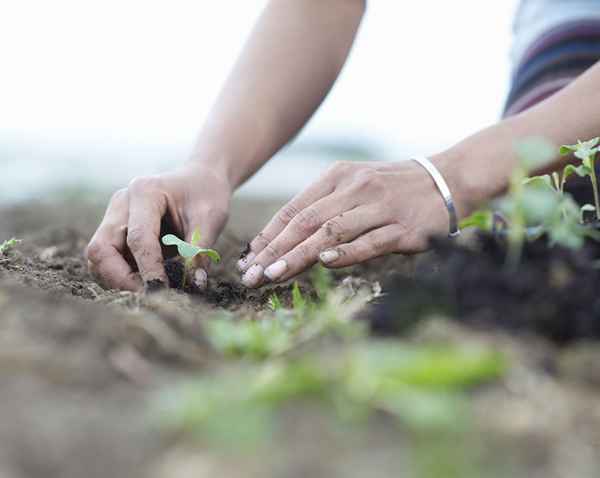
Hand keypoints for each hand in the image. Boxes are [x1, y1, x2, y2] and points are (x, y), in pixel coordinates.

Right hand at [86, 163, 230, 290]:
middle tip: (150, 296)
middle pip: (101, 249)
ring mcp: (113, 217)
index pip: (138, 238)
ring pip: (98, 258)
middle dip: (121, 279)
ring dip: (118, 280)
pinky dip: (121, 277)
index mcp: (145, 192)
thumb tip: (195, 284)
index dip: (148, 269)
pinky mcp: (115, 232)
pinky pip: (107, 261)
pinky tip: (145, 283)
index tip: (162, 291)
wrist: (199, 181)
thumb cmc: (206, 196)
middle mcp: (121, 204)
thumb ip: (200, 251)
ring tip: (150, 291)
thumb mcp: (211, 219)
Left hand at [237, 159, 464, 287]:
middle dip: (274, 250)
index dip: (268, 235)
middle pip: (306, 222)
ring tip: (274, 274)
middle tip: (251, 275)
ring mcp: (380, 206)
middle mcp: (355, 188)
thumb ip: (325, 207)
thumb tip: (288, 240)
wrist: (448, 179)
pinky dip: (346, 252)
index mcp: (338, 176)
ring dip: (299, 255)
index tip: (247, 259)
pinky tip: (324, 263)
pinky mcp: (403, 227)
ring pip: (331, 232)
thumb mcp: (356, 185)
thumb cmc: (394, 187)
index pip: (294, 209)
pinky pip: (370, 241)